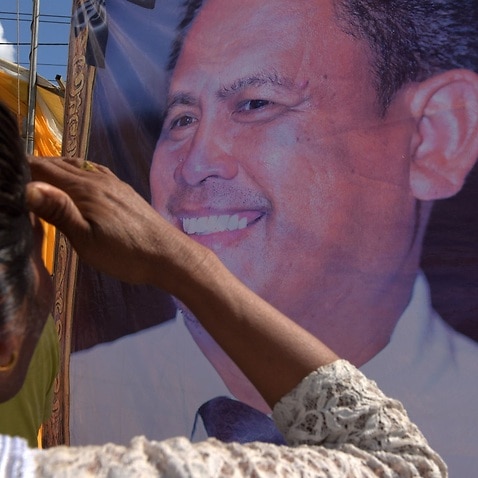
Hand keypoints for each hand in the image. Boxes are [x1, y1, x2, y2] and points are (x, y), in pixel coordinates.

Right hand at [27, 156, 205, 288]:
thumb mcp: (87, 240)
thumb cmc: (126, 253)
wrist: (168, 254)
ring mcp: (114, 183)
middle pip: (59, 165)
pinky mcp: (124, 191)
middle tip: (14, 173)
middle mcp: (98, 179)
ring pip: (78, 166)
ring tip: (39, 173)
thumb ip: (59, 212)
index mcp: (85, 189)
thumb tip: (27, 186)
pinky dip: (78, 169)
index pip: (45, 169)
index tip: (5, 174)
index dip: (22, 168)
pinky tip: (79, 176)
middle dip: (35, 166)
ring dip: (56, 166)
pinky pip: (95, 171)